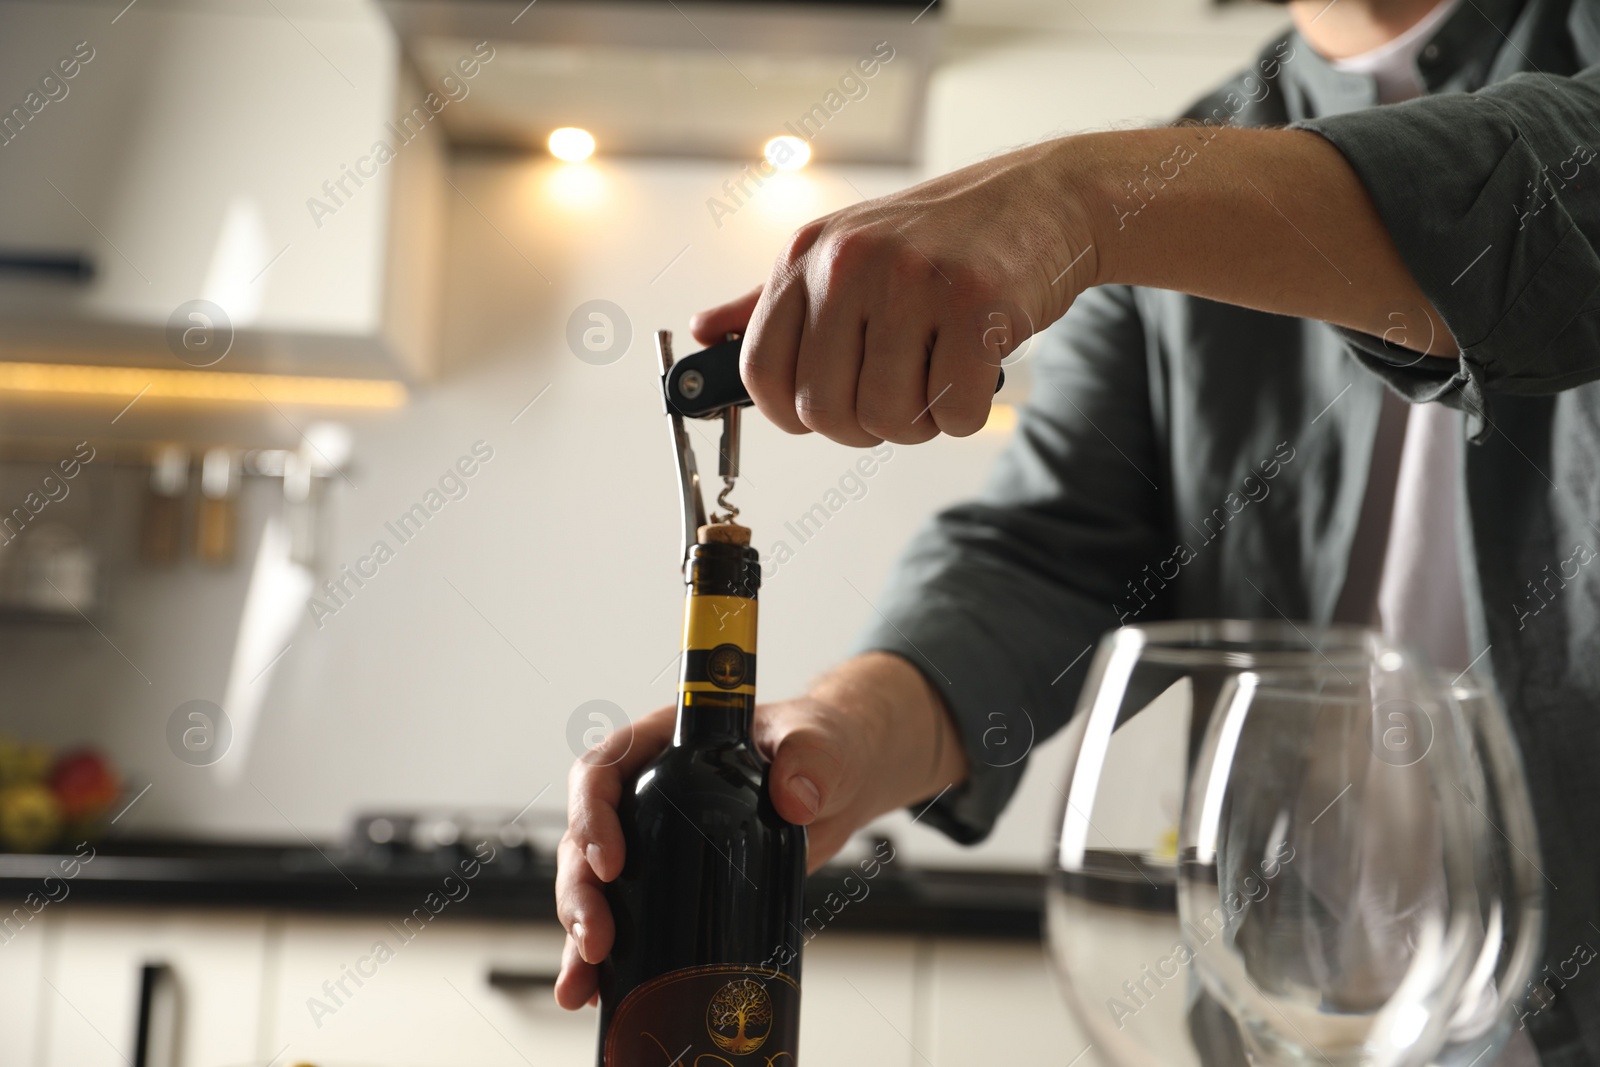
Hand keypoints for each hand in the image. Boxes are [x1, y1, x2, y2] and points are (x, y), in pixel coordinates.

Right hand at [553, 652, 968, 1009]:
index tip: (611, 863)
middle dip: (581, 893)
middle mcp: (648, 791)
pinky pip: (629, 916)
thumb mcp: (817, 741)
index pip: (602, 772)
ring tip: (588, 981)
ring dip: (583, 935)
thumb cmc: (819, 744)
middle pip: (586, 840)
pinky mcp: (674, 881)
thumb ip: (809, 758)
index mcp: (664, 745)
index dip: (591, 816)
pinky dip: (612, 957)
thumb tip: (794, 798)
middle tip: (597, 940)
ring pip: (595, 886)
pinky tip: (604, 989)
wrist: (841, 783)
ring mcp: (656, 840)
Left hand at [691, 141, 1097, 447]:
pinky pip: (953, 414)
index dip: (790, 413)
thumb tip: (704, 334)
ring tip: (937, 380)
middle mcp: (852, 263)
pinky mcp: (980, 304)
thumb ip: (771, 302)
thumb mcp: (842, 251)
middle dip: (862, 427)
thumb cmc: (938, 239)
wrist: (1041, 197)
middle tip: (897, 399)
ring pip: (888, 419)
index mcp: (808, 255)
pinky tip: (975, 371)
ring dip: (917, 423)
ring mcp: (916, 280)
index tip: (825, 411)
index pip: (761, 370)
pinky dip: (964, 415)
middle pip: (824, 409)